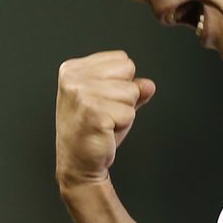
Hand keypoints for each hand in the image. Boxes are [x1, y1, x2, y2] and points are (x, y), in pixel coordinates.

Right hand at [56, 50, 155, 189]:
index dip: (120, 82)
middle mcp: (74, 78)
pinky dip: (123, 125)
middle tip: (104, 113)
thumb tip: (149, 85)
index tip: (102, 100)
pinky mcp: (94, 113)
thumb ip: (131, 88)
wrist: (78, 163)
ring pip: (131, 92)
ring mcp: (82, 94)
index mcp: (73, 68)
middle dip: (124, 96)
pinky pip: (129, 113)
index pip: (122, 59)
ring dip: (124, 112)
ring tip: (105, 122)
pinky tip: (105, 131)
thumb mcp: (111, 101)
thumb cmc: (91, 131)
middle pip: (128, 71)